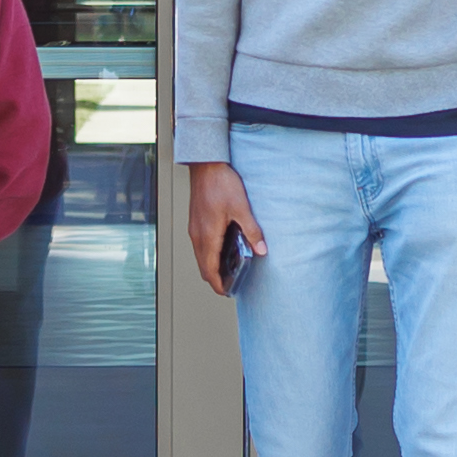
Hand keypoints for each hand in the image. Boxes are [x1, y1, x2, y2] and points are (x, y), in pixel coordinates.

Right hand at [181, 161, 263, 297]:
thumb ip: (251, 231)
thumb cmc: (220, 183)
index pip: (209, 269)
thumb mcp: (241, 207)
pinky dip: (208, 255)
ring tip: (228, 269)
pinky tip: (222, 249)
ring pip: (200, 257)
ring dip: (211, 266)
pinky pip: (200, 246)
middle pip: (203, 267)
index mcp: (208, 235)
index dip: (218, 284)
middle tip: (230, 284)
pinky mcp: (195, 222)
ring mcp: (194, 228)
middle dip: (215, 279)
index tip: (227, 292)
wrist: (206, 165)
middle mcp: (197, 235)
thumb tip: (262, 250)